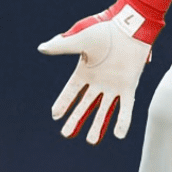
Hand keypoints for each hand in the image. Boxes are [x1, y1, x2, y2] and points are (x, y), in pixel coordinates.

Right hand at [38, 2, 153, 143]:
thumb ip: (62, 46)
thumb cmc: (104, 32)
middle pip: (85, 105)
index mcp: (86, 71)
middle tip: (66, 134)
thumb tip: (41, 48)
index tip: (55, 115)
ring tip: (91, 141)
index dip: (63, 103)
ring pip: (103, 111)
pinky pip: (126, 108)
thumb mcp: (81, 40)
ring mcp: (114, 86)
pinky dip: (122, 121)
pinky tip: (118, 135)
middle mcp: (99, 81)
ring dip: (97, 126)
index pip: (71, 91)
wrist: (129, 29)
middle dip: (75, 119)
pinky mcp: (129, 87)